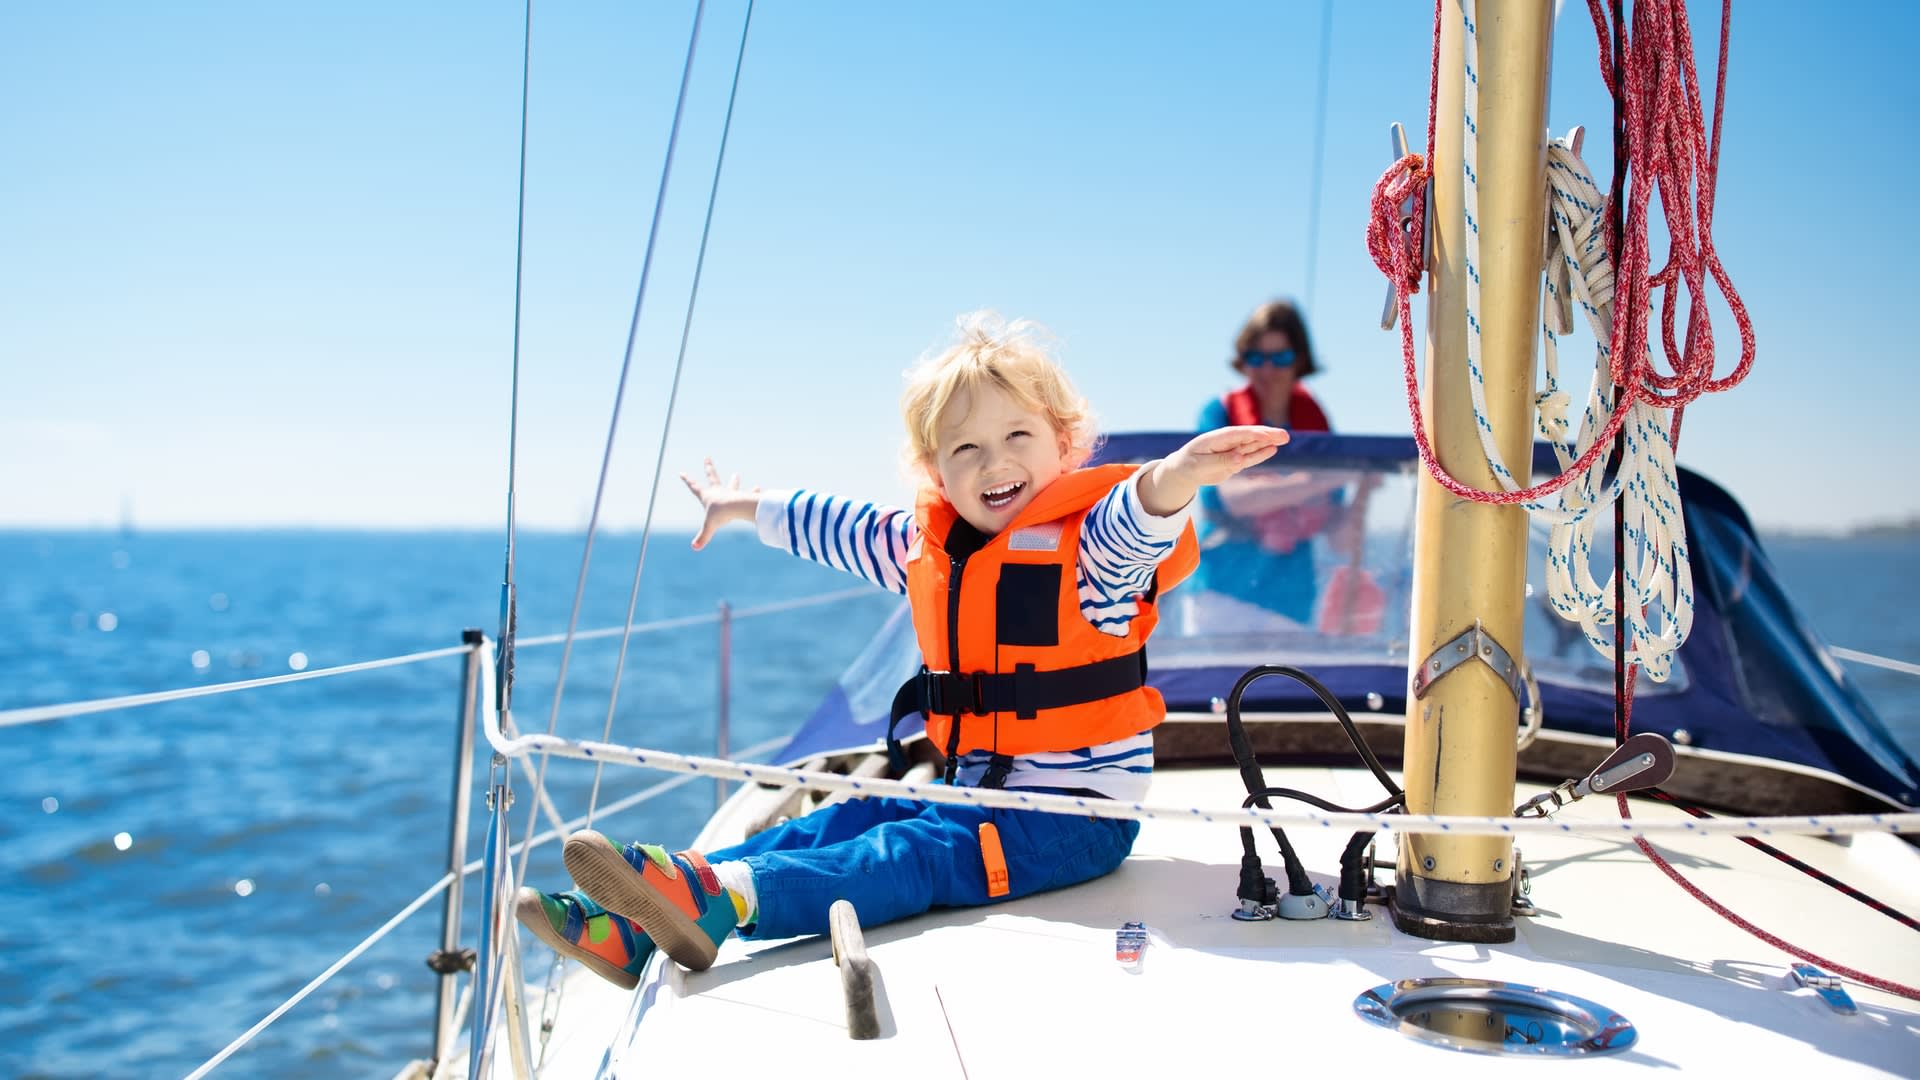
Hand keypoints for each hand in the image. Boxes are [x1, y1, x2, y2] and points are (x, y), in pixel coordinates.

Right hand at [679, 458, 760, 549]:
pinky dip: (752, 492)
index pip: (694, 487)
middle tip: (707, 458)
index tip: (682, 472)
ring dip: (734, 480)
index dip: (687, 480)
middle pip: (712, 477)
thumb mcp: (709, 526)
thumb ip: (703, 537)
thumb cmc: (721, 514)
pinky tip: (758, 489)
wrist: (737, 507)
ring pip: (732, 485)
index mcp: (708, 496)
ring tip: (737, 474)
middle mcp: (719, 491)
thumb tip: (694, 548)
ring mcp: (731, 493)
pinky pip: (748, 494)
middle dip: (709, 468)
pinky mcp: (742, 496)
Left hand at [1171, 426, 1288, 484]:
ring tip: (1284, 438)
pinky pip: (1250, 457)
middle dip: (1266, 435)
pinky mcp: (1234, 460)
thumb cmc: (1189, 465)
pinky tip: (1273, 449)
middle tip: (1284, 434)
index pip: (1237, 434)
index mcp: (1215, 438)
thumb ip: (1220, 461)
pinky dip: (1260, 454)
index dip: (1252, 434)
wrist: (1184, 470)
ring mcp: (1232, 450)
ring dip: (1268, 442)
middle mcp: (1226, 442)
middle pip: (1249, 437)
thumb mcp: (1200, 465)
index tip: (1266, 436)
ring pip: (1253, 445)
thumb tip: (1240, 459)